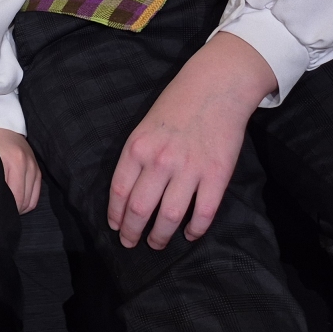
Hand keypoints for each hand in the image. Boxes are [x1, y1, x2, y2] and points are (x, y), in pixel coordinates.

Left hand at [0, 127, 40, 214]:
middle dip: (13, 210)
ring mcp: (34, 167)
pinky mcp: (37, 169)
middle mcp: (28, 166)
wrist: (1, 123)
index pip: (16, 197)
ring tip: (8, 207)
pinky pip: (36, 193)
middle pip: (25, 201)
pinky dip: (28, 200)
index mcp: (15, 163)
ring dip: (20, 207)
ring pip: (31, 200)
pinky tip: (17, 201)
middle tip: (0, 212)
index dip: (7, 209)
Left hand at [108, 32, 276, 249]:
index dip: (116, 215)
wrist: (214, 88)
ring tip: (157, 243)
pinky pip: (204, 212)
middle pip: (140, 209)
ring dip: (161, 236)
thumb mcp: (143, 127)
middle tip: (131, 243)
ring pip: (170, 216)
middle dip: (133, 232)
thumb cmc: (175, 106)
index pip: (120, 191)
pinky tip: (189, 234)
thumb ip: (136, 157)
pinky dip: (195, 229)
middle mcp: (160, 161)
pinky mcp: (217, 175)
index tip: (115, 227)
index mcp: (137, 147)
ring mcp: (189, 169)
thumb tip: (126, 193)